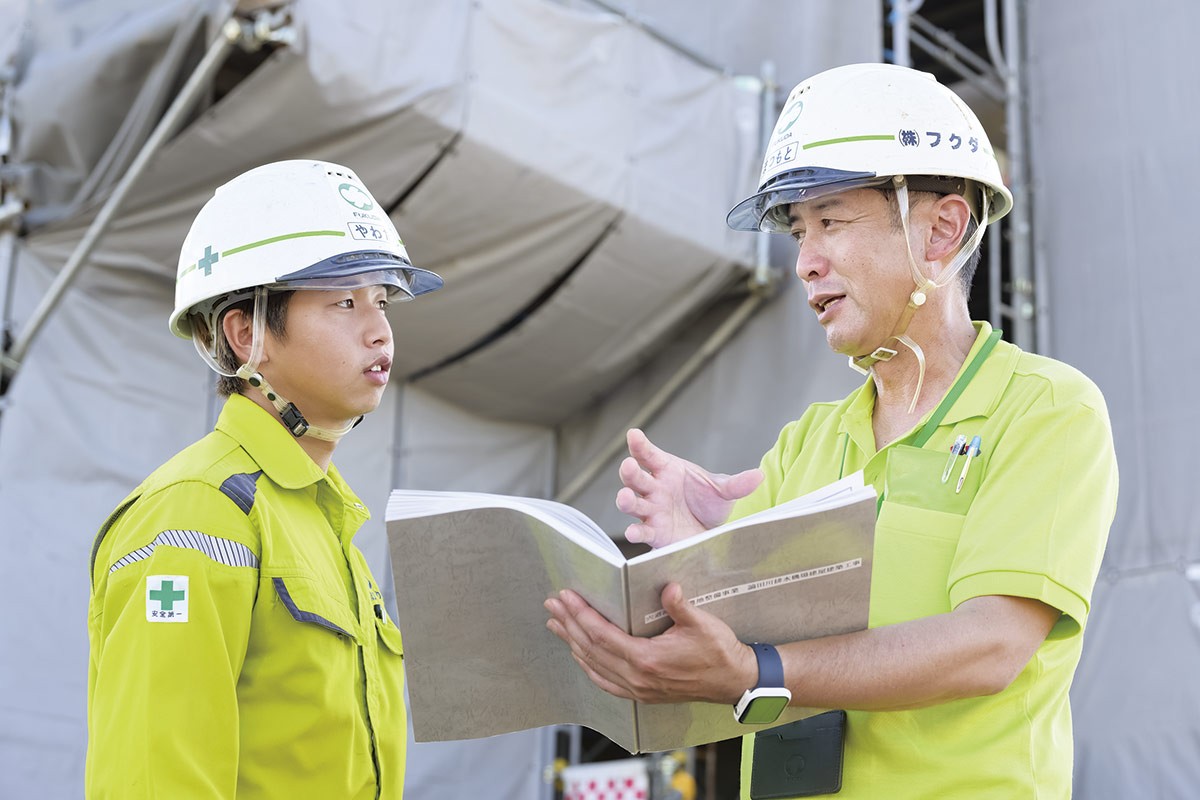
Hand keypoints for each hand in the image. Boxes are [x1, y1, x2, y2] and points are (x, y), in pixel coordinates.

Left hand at [544, 582, 756, 704]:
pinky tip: (579, 655)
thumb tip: (668, 587)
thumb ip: (680, 606)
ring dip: (572, 643)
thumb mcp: (702, 623)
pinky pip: (605, 682)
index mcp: (647, 659)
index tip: (566, 597)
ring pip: (594, 665)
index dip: (581, 615)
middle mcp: (637, 677)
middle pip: (591, 649)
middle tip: (552, 605)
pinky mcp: (642, 694)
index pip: (602, 634)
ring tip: (556, 624)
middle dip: (569, 624)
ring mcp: (638, 688)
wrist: (734, 682)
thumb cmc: (719, 652)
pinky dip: (588, 666)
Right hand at [616, 428, 762, 547]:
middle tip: (628, 465)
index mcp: (667, 470)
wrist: (712, 530)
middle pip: (635, 477)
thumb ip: (737, 484)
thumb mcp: (724, 491)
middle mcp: (655, 488)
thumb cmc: (709, 503)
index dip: (640, 445)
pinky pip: (642, 530)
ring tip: (625, 497)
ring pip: (633, 502)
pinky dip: (636, 531)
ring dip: (626, 500)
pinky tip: (634, 532)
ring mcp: (652, 510)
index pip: (649, 454)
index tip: (634, 435)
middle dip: (630, 471)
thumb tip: (758, 476)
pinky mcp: (654, 532)